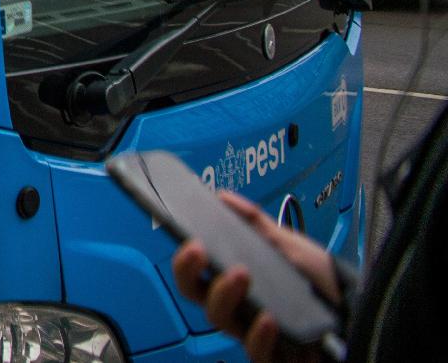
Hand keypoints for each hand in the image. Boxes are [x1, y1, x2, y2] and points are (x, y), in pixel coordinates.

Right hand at [169, 191, 339, 362]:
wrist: (360, 312)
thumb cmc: (323, 283)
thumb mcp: (292, 246)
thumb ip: (258, 224)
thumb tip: (224, 197)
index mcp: (237, 280)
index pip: (197, 271)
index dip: (185, 258)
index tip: (189, 238)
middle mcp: (240, 306)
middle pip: (197, 295)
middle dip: (188, 271)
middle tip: (198, 250)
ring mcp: (255, 332)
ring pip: (220, 320)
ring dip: (224, 295)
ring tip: (240, 274)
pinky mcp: (276, 356)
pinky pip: (256, 353)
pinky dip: (258, 335)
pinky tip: (268, 319)